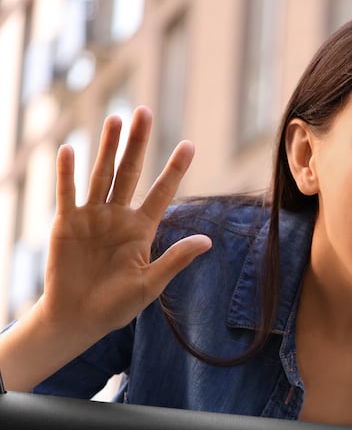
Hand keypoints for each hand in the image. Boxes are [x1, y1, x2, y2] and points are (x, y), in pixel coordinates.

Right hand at [42, 106, 210, 335]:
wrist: (80, 318)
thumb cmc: (117, 305)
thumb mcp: (151, 283)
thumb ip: (175, 259)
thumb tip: (207, 241)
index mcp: (142, 228)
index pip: (163, 192)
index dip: (175, 169)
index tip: (189, 144)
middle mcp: (118, 216)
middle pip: (130, 171)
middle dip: (138, 143)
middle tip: (144, 111)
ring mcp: (92, 217)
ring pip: (101, 174)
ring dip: (107, 147)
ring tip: (115, 118)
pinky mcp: (67, 223)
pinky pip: (68, 193)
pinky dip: (67, 173)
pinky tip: (69, 149)